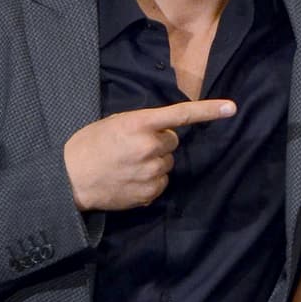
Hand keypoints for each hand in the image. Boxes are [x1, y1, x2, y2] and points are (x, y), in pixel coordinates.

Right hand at [63, 100, 235, 210]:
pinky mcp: (149, 193)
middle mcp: (150, 147)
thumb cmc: (89, 145)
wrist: (69, 180)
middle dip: (159, 142)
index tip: (232, 108)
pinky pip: (161, 183)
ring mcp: (151, 172)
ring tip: (128, 165)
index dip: (208, 111)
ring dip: (155, 162)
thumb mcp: (115, 124)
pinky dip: (150, 181)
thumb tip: (164, 130)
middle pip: (173, 141)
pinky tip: (130, 180)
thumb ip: (142, 124)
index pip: (181, 115)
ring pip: (167, 163)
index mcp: (140, 124)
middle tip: (134, 147)